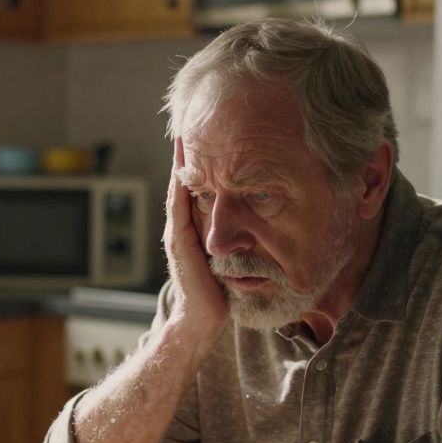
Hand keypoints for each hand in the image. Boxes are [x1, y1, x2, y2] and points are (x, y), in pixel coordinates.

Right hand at [164, 137, 228, 346]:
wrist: (202, 321)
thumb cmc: (220, 295)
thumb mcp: (233, 259)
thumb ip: (239, 240)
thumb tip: (262, 222)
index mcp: (195, 229)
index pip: (197, 188)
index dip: (200, 163)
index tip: (208, 136)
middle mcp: (182, 226)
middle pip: (184, 181)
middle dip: (187, 153)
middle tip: (192, 121)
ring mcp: (178, 232)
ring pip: (179, 188)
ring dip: (181, 161)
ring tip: (184, 133)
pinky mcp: (179, 240)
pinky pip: (179, 204)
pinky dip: (180, 183)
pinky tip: (184, 165)